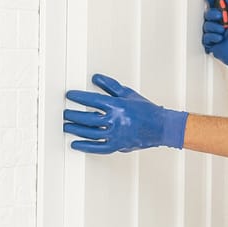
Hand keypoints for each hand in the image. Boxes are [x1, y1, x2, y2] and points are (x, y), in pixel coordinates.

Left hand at [63, 74, 187, 152]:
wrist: (161, 127)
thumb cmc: (146, 110)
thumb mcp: (128, 94)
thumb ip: (110, 86)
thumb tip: (95, 78)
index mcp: (119, 106)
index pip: (93, 100)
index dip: (79, 97)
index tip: (70, 95)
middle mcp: (116, 121)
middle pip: (88, 118)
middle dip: (74, 115)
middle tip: (65, 113)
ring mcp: (117, 135)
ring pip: (90, 133)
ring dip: (76, 129)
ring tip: (66, 126)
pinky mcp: (118, 145)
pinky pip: (98, 148)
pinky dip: (85, 147)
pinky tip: (75, 144)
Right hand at [202, 0, 227, 81]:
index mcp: (226, 16)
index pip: (215, 5)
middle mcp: (219, 23)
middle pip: (208, 13)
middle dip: (212, 14)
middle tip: (220, 16)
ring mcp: (214, 32)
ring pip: (206, 25)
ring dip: (215, 27)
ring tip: (223, 31)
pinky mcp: (210, 42)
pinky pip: (206, 36)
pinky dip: (213, 37)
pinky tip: (220, 38)